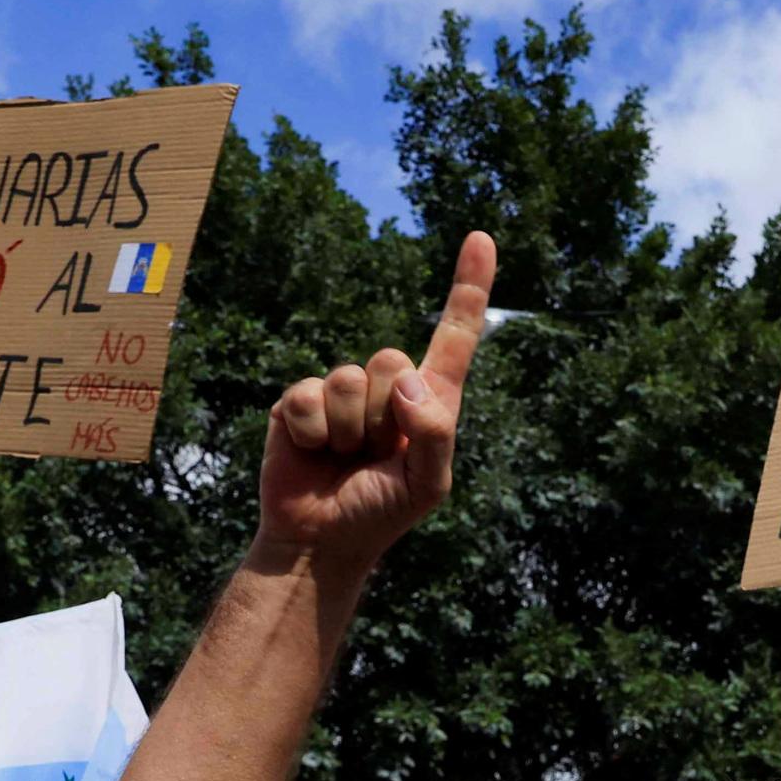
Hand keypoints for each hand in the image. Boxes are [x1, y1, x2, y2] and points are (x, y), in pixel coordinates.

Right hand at [257, 231, 495, 569]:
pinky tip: (312, 453)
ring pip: (348, 378)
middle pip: (391, 359)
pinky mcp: (299, 403)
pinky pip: (307, 396)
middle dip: (383, 415)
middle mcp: (386, 389)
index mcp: (428, 402)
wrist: (320, 542)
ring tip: (343, 459)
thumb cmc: (380, 513)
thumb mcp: (426, 483)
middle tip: (373, 454)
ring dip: (347, 430)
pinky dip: (312, 432)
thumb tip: (406, 383)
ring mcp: (340, 393)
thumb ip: (434, 432)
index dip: (469, 288)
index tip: (481, 237)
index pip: (455, 337)